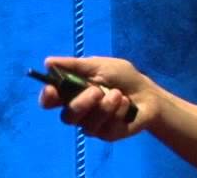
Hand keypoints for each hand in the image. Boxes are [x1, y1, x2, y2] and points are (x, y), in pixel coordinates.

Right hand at [37, 56, 154, 140]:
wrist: (148, 94)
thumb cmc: (123, 78)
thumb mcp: (101, 66)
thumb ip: (76, 66)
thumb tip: (48, 62)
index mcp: (73, 92)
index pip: (51, 100)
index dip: (47, 97)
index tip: (52, 90)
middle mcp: (79, 111)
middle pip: (67, 116)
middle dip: (81, 103)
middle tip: (98, 91)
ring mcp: (91, 124)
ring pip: (86, 124)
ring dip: (105, 107)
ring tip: (119, 95)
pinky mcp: (106, 134)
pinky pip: (105, 128)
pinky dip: (118, 112)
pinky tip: (126, 104)